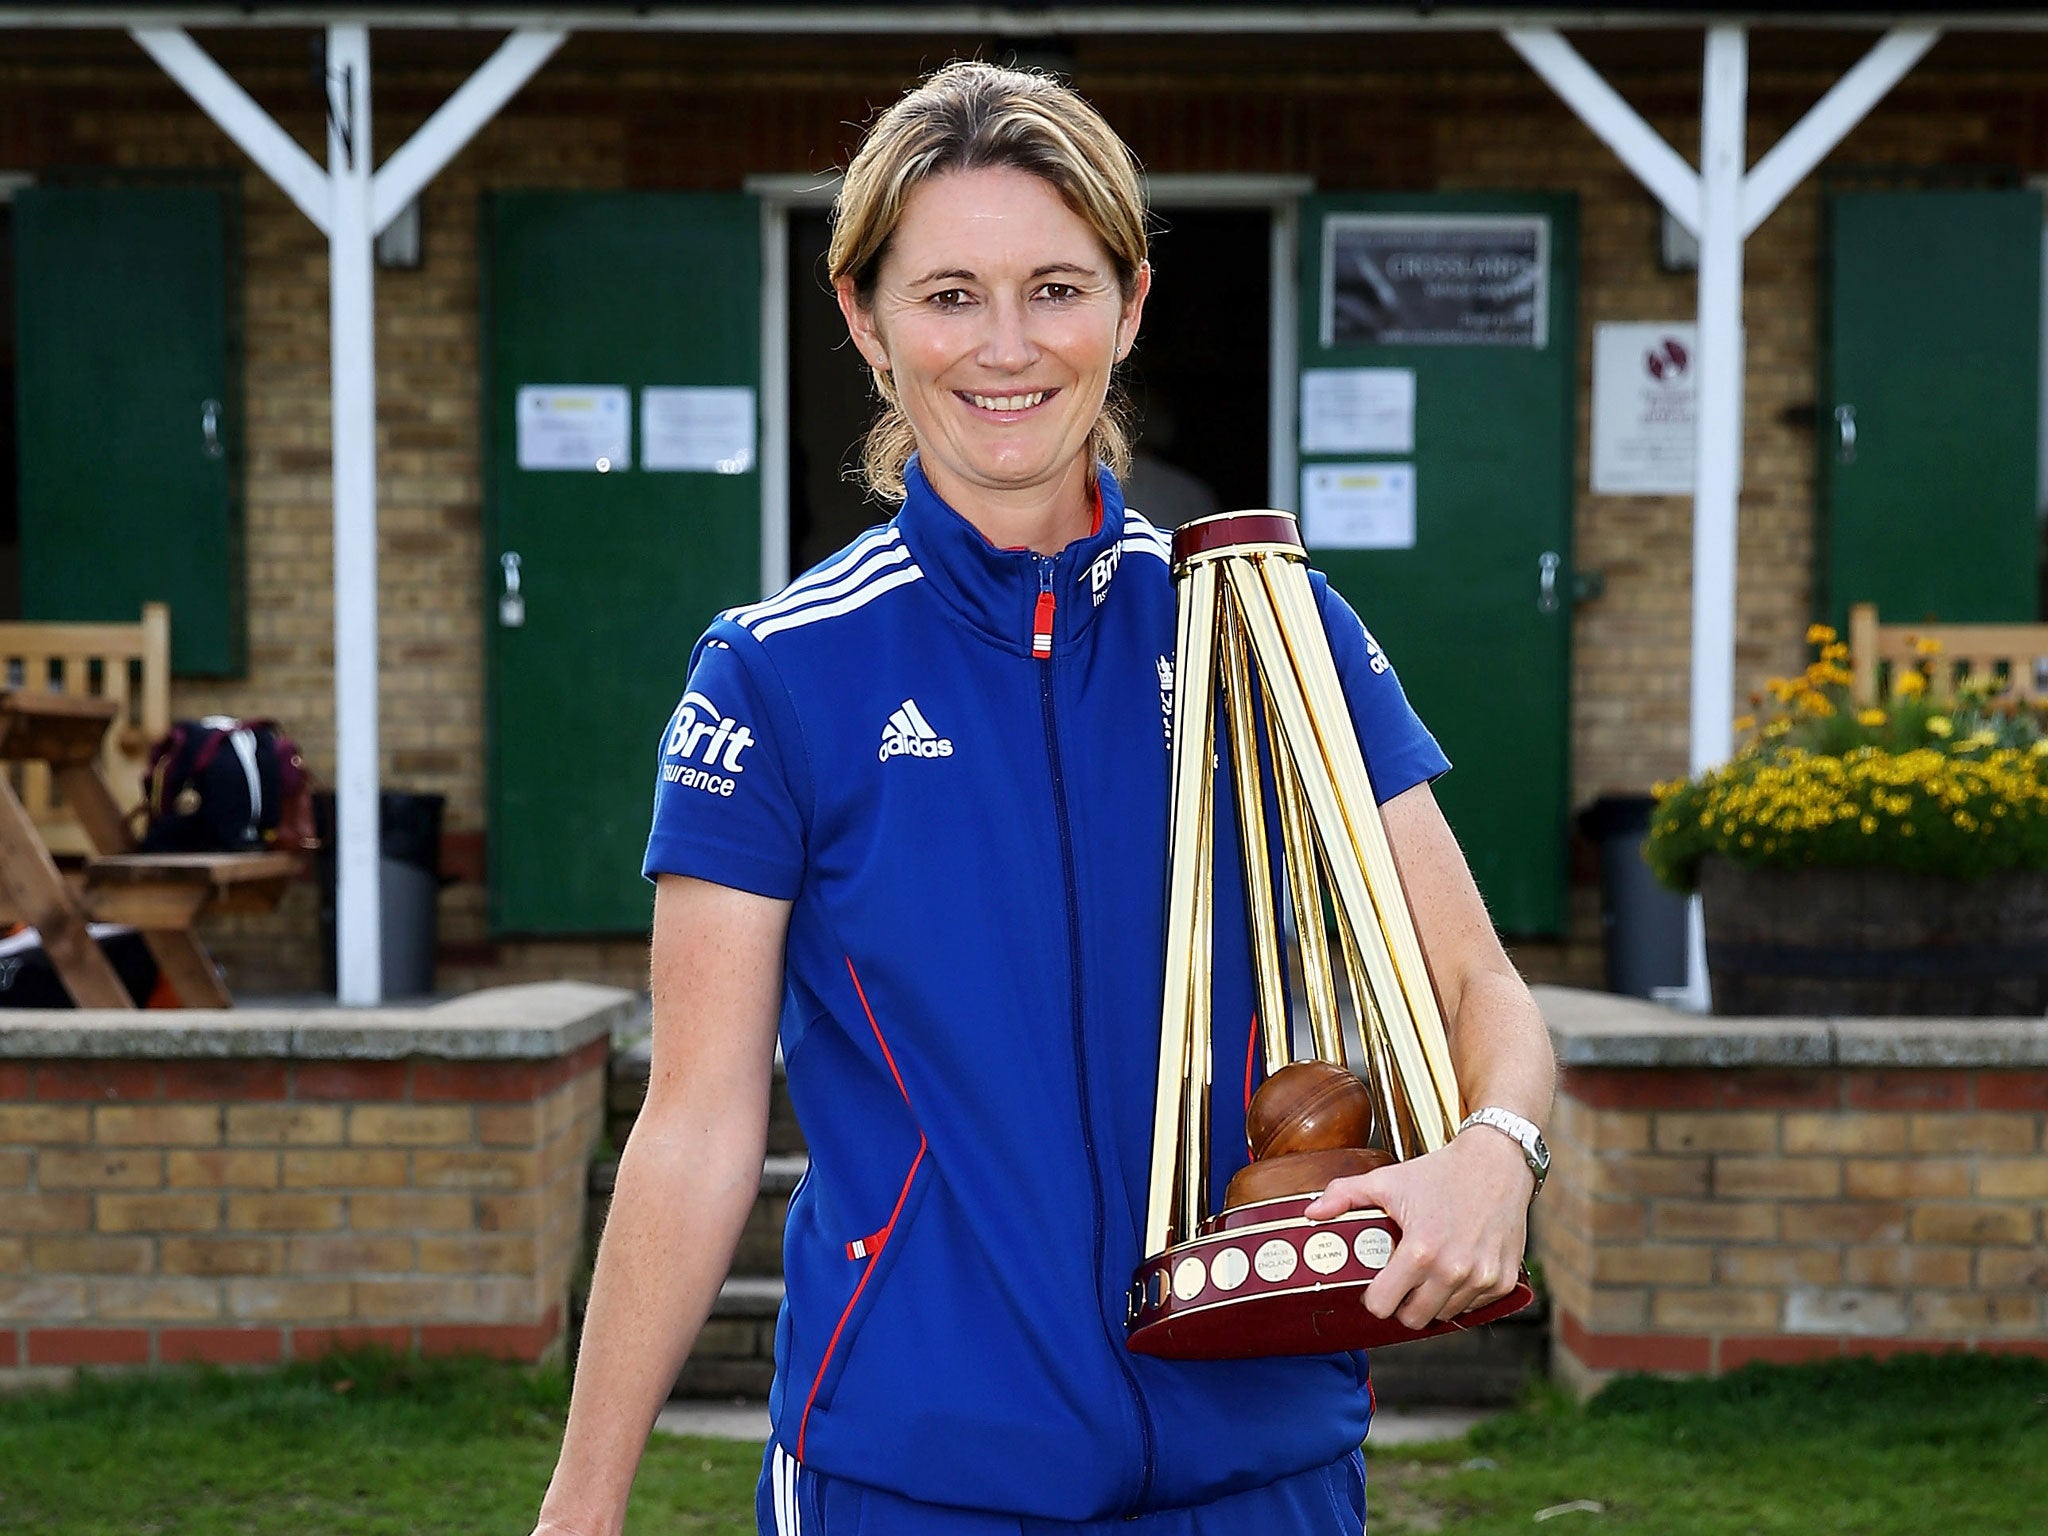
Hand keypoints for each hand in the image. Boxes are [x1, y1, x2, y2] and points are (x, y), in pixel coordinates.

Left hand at [1302, 1128, 1532, 1330]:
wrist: (1497, 1162)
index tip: (1375, 1286)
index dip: (1374, 1298)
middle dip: (1402, 1305)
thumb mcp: (1387, 1180)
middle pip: (1414, 1319)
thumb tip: (1311, 1213)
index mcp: (1420, 1251)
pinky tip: (1455, 1270)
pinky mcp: (1504, 1280)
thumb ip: (1344, 1196)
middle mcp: (1454, 1270)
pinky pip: (1474, 1307)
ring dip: (1433, 1301)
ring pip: (1445, 1316)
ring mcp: (1483, 1278)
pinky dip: (1462, 1296)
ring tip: (1427, 1274)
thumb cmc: (1440, 1172)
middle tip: (1400, 1283)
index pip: (1384, 1306)